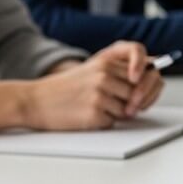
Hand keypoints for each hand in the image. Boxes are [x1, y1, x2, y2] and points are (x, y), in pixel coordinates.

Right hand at [23, 41, 163, 129]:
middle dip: (132, 100)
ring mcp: (100, 94)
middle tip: (117, 103)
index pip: (143, 67)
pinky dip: (103, 122)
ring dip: (116, 113)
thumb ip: (118, 71)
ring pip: (127, 109)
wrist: (35, 100)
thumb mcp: (92, 69)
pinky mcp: (94, 113)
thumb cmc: (65, 87)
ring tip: (94, 106)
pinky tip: (86, 115)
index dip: (147, 79)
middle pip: (137, 91)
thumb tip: (147, 83)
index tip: (145, 86)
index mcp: (106, 61)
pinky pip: (112, 122)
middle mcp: (105, 75)